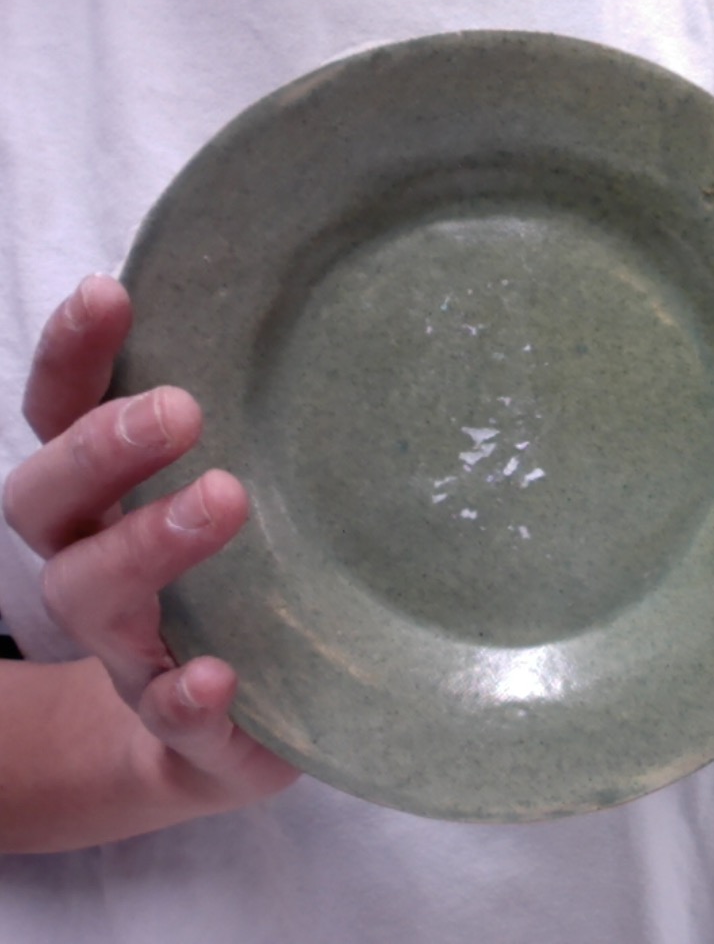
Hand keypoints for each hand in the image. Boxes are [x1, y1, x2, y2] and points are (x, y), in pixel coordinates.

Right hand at [3, 276, 298, 839]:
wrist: (223, 737)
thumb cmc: (240, 586)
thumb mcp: (253, 493)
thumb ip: (267, 424)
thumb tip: (347, 311)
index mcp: (106, 501)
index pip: (60, 416)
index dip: (71, 357)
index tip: (110, 293)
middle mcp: (94, 567)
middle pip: (48, 499)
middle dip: (103, 448)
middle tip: (182, 409)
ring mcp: (128, 652)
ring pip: (89, 595)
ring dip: (147, 543)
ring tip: (224, 499)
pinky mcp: (178, 729)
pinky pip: (165, 716)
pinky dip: (185, 696)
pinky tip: (220, 676)